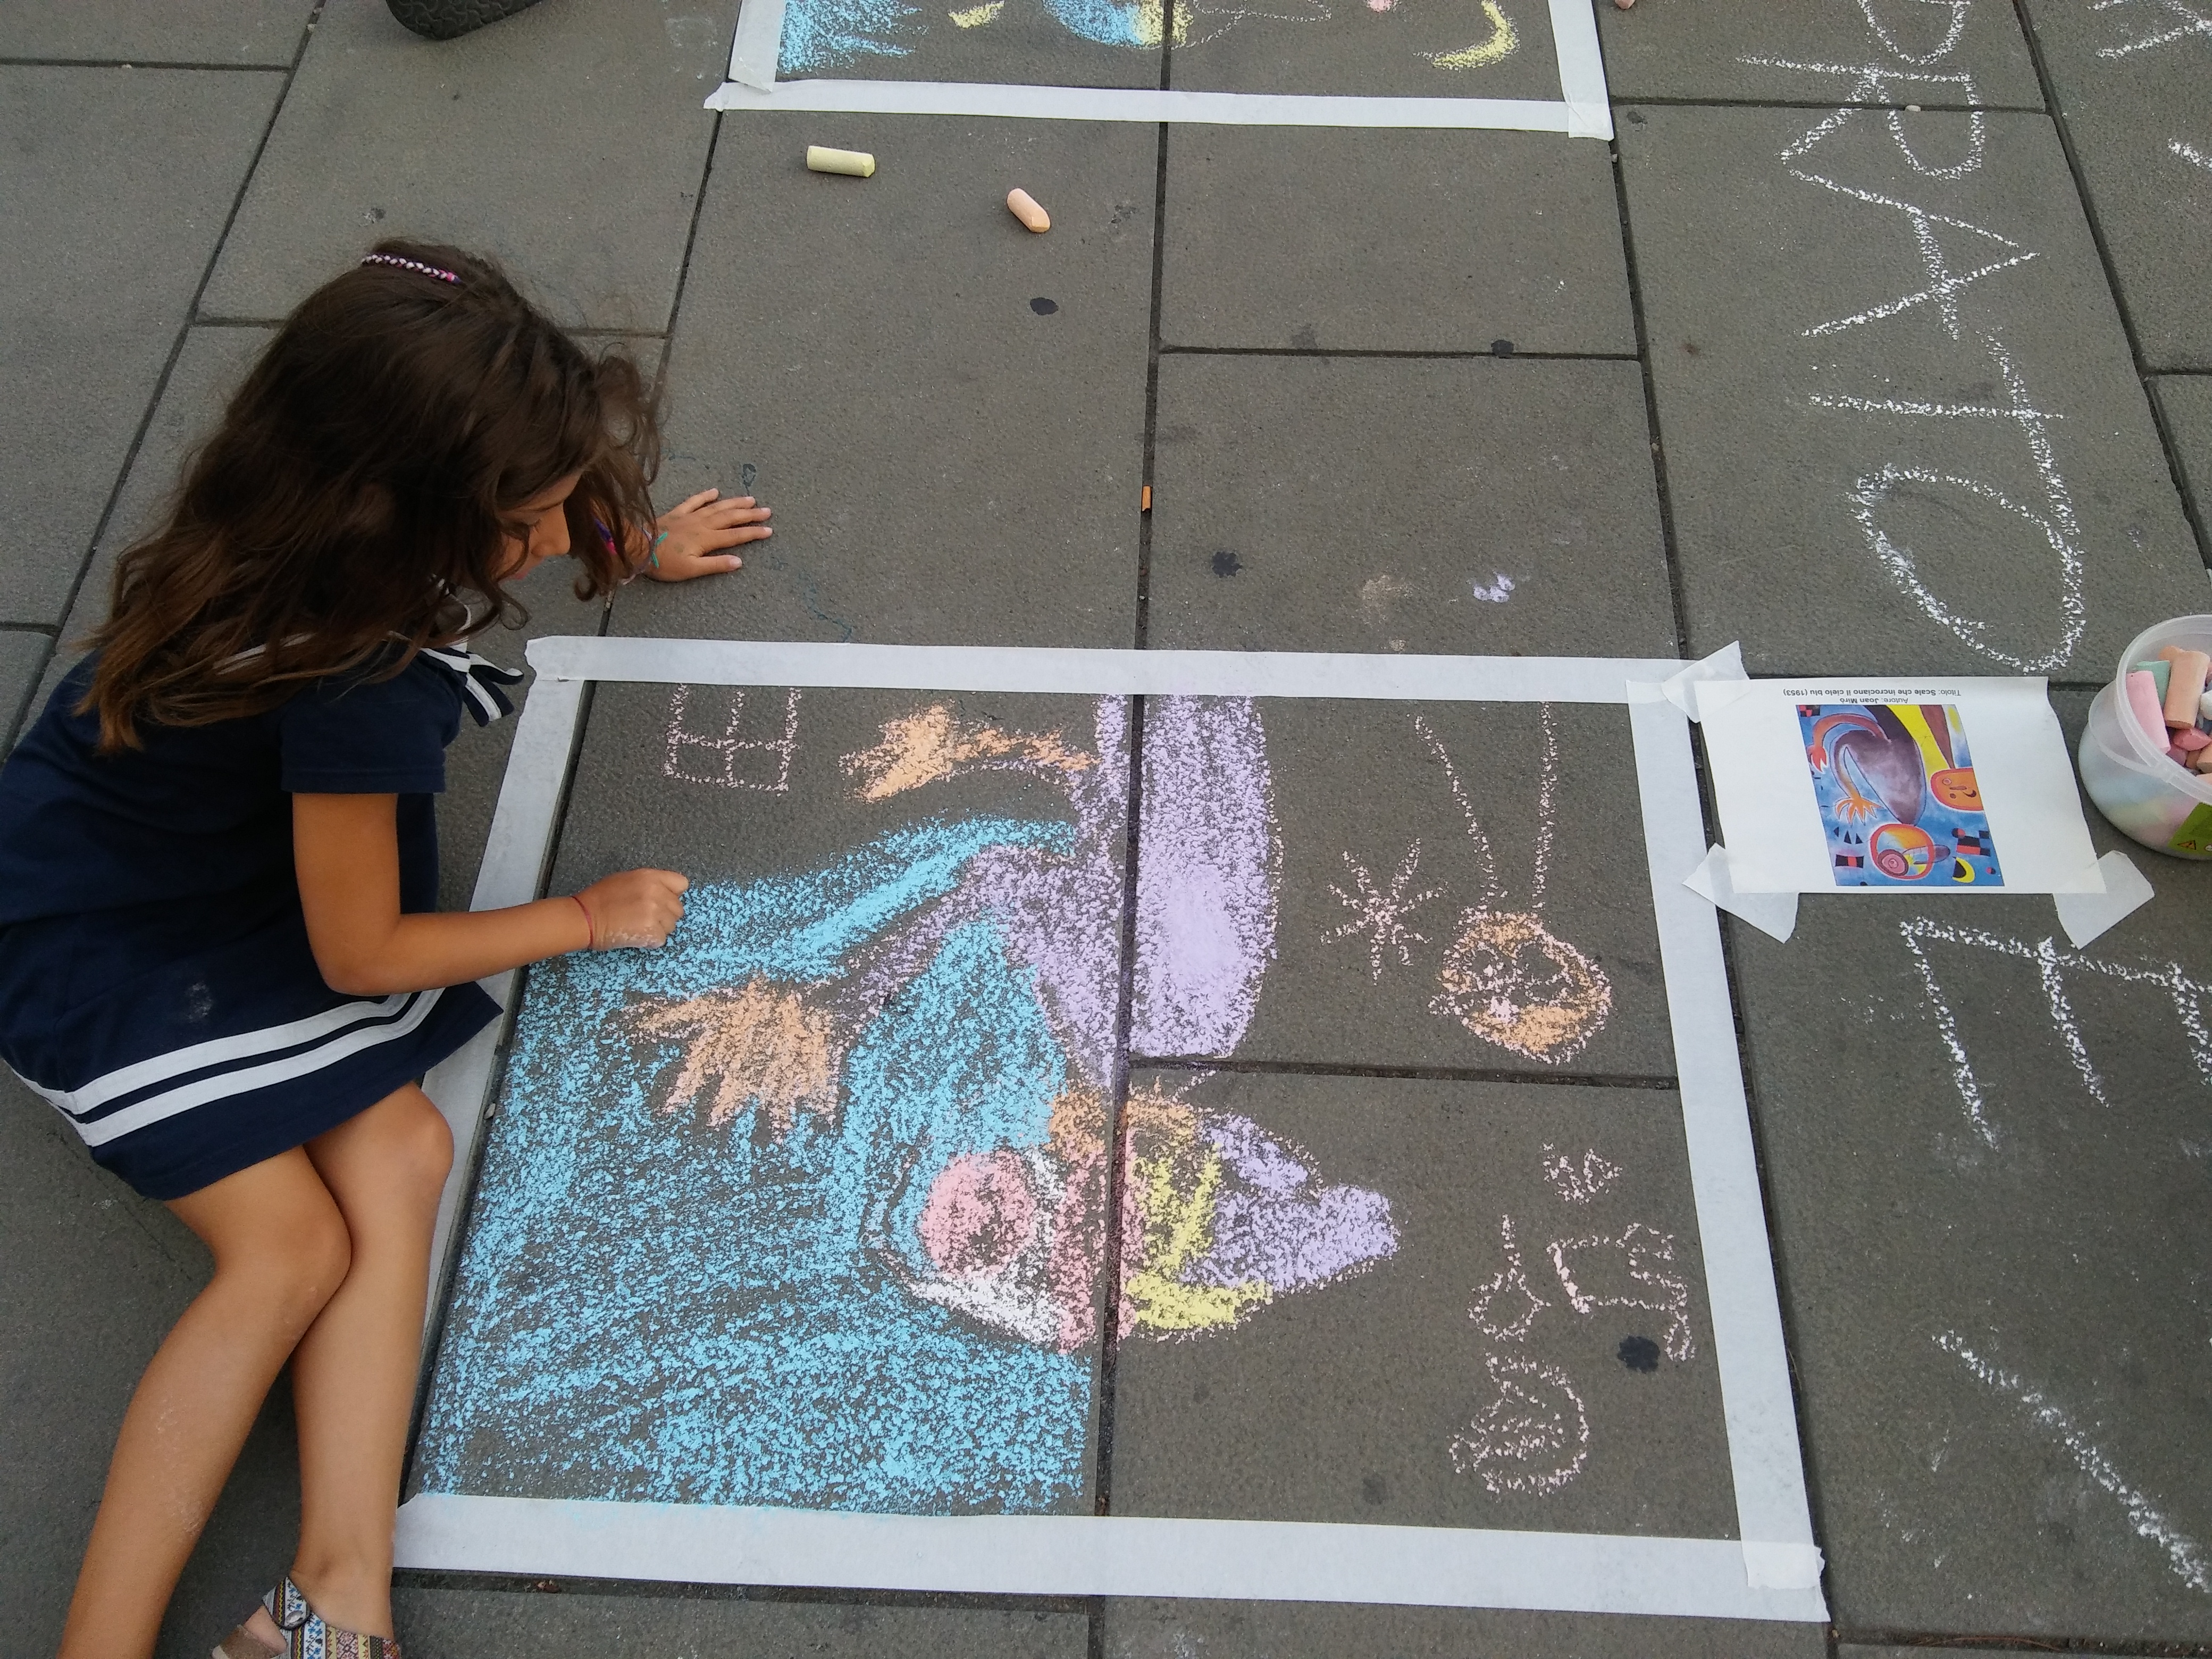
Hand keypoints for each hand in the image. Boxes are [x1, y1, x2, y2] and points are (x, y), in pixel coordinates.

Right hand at [573, 868, 688, 950]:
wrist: (585, 917)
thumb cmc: (600, 898)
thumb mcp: (626, 879)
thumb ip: (649, 883)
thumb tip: (663, 892)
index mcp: (651, 877)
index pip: (681, 884)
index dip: (672, 894)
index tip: (662, 900)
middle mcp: (657, 893)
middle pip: (678, 908)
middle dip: (665, 915)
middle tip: (646, 917)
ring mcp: (656, 913)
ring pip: (671, 925)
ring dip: (658, 928)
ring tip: (639, 926)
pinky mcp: (651, 931)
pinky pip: (661, 939)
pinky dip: (650, 941)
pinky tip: (636, 935)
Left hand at [639, 487, 770, 581]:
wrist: (639, 546)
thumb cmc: (664, 563)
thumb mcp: (691, 570)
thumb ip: (716, 565)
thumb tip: (739, 561)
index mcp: (707, 539)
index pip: (736, 536)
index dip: (753, 533)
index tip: (769, 530)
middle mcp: (702, 524)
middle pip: (731, 517)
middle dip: (750, 514)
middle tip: (767, 511)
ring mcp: (690, 516)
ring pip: (717, 507)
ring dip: (735, 503)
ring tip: (750, 499)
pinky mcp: (678, 513)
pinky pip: (694, 501)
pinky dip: (706, 496)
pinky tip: (715, 491)